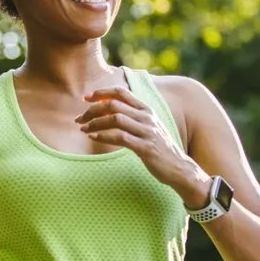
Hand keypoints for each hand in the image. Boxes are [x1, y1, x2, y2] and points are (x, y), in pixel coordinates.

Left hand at [75, 87, 208, 205]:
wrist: (179, 168)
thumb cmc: (160, 149)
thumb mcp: (148, 128)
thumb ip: (133, 118)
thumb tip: (110, 112)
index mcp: (146, 110)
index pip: (121, 92)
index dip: (102, 92)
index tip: (86, 98)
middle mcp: (147, 117)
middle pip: (114, 105)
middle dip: (93, 110)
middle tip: (79, 118)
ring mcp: (147, 131)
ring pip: (115, 119)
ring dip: (95, 123)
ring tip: (83, 128)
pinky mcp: (145, 147)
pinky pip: (120, 137)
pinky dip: (104, 136)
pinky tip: (93, 137)